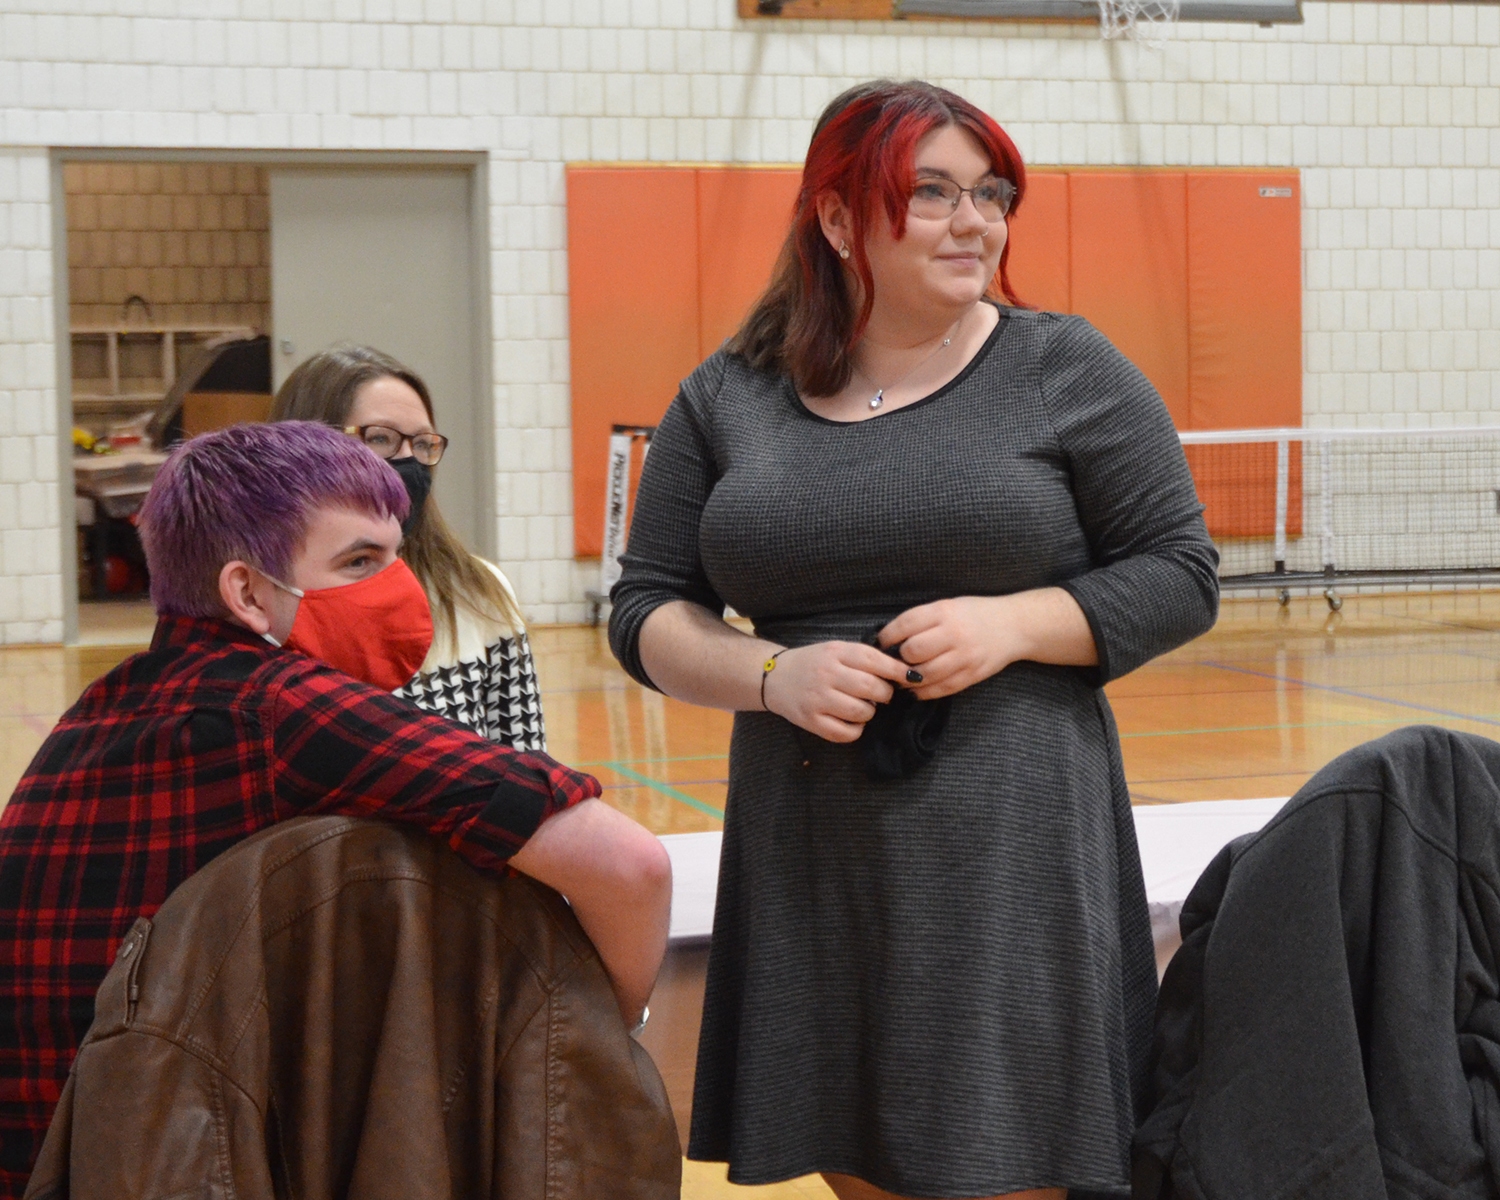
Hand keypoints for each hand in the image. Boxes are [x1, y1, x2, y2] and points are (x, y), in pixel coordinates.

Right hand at [762, 641, 909, 742]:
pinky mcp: (811, 721)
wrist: (775, 676)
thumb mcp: (837, 650)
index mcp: (835, 653)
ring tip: (863, 705)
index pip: (874, 660)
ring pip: (862, 712)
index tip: (910, 677)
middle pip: (871, 688)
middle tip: (882, 694)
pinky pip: (847, 733)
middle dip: (885, 694)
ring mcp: (817, 699)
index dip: (897, 671)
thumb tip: (902, 672)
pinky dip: (856, 729)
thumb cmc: (814, 663)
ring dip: (870, 711)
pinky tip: (851, 720)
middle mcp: (826, 675)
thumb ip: (865, 658)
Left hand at [878, 596, 1022, 700]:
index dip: (888, 636)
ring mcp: (964, 657)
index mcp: (944, 612)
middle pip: (912, 651)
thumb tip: (892, 638)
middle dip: (899, 657)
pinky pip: (940, 689)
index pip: (906, 624)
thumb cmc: (976, 614)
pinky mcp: (971, 675)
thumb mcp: (949, 606)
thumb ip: (923, 620)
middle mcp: (954, 634)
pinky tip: (916, 688)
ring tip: (903, 675)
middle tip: (896, 659)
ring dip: (908, 678)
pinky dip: (923, 692)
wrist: (1014, 626)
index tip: (883, 642)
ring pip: (924, 674)